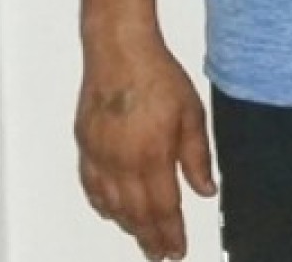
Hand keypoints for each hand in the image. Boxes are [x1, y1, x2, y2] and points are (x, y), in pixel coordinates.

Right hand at [75, 37, 217, 260]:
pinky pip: (92, 186)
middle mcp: (123, 163)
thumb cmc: (157, 75)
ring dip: (128, 226)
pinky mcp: (85, 145)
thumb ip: (198, 156)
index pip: (163, 209)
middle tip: (161, 253)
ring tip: (142, 237)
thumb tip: (206, 190)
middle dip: (151, 238)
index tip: (177, 250)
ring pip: (113, 206)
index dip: (171, 233)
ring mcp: (100, 156)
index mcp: (152, 156)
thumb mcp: (191, 112)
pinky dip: (103, 205)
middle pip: (137, 214)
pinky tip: (112, 211)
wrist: (120, 50)